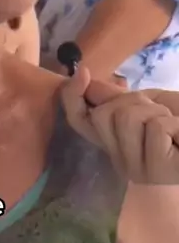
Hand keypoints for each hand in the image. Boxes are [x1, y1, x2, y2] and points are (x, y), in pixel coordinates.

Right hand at [61, 65, 178, 183]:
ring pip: (126, 118)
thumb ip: (118, 97)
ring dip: (156, 112)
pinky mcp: (156, 170)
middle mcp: (119, 159)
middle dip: (134, 101)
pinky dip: (173, 123)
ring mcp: (136, 169)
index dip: (73, 96)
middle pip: (104, 114)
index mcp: (116, 143)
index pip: (79, 121)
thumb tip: (86, 80)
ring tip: (173, 126)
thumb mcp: (151, 103)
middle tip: (159, 114)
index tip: (82, 72)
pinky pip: (154, 128)